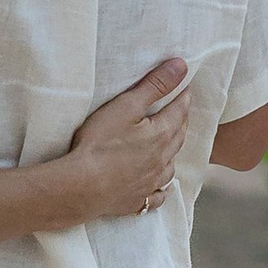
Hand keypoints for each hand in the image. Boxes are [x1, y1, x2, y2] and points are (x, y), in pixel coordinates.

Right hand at [59, 57, 189, 222]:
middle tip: (180, 110)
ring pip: (170, 165)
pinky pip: (158, 194)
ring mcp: (151, 182)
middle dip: (181, 121)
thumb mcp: (126, 106)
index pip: (179, 111)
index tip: (185, 88)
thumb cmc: (99, 143)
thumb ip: (154, 86)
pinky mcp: (137, 201)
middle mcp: (162, 160)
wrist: (82, 187)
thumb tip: (182, 66)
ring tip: (171, 145)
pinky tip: (161, 186)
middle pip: (178, 136)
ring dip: (173, 153)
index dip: (182, 96)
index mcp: (161, 134)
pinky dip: (162, 187)